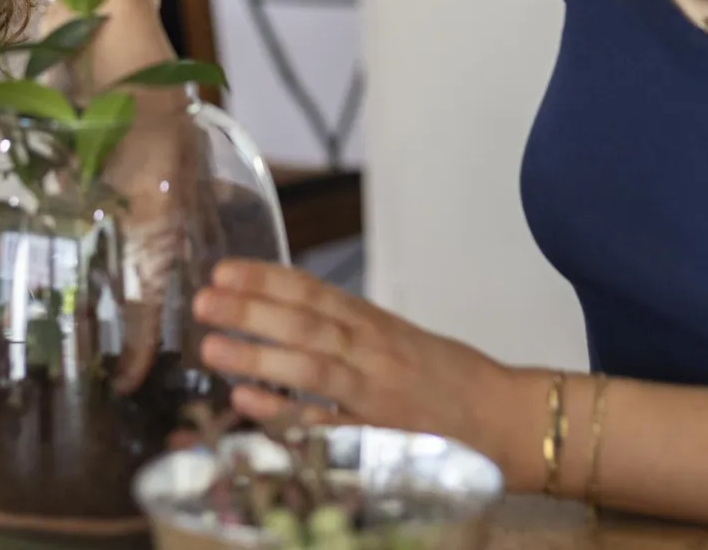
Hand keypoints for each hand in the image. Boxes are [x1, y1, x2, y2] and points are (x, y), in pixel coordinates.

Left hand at [192, 260, 516, 455]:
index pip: (314, 292)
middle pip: (306, 323)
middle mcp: (373, 352)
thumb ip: (345, 330)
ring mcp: (376, 395)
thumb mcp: (395, 341)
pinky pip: (328, 426)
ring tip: (212, 348)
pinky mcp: (380, 437)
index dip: (266, 278)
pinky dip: (288, 414)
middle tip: (202, 302)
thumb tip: (286, 317)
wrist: (505, 418)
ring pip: (313, 368)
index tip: (223, 269)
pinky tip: (249, 404)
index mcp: (374, 324)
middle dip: (251, 310)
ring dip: (258, 356)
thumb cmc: (447, 380)